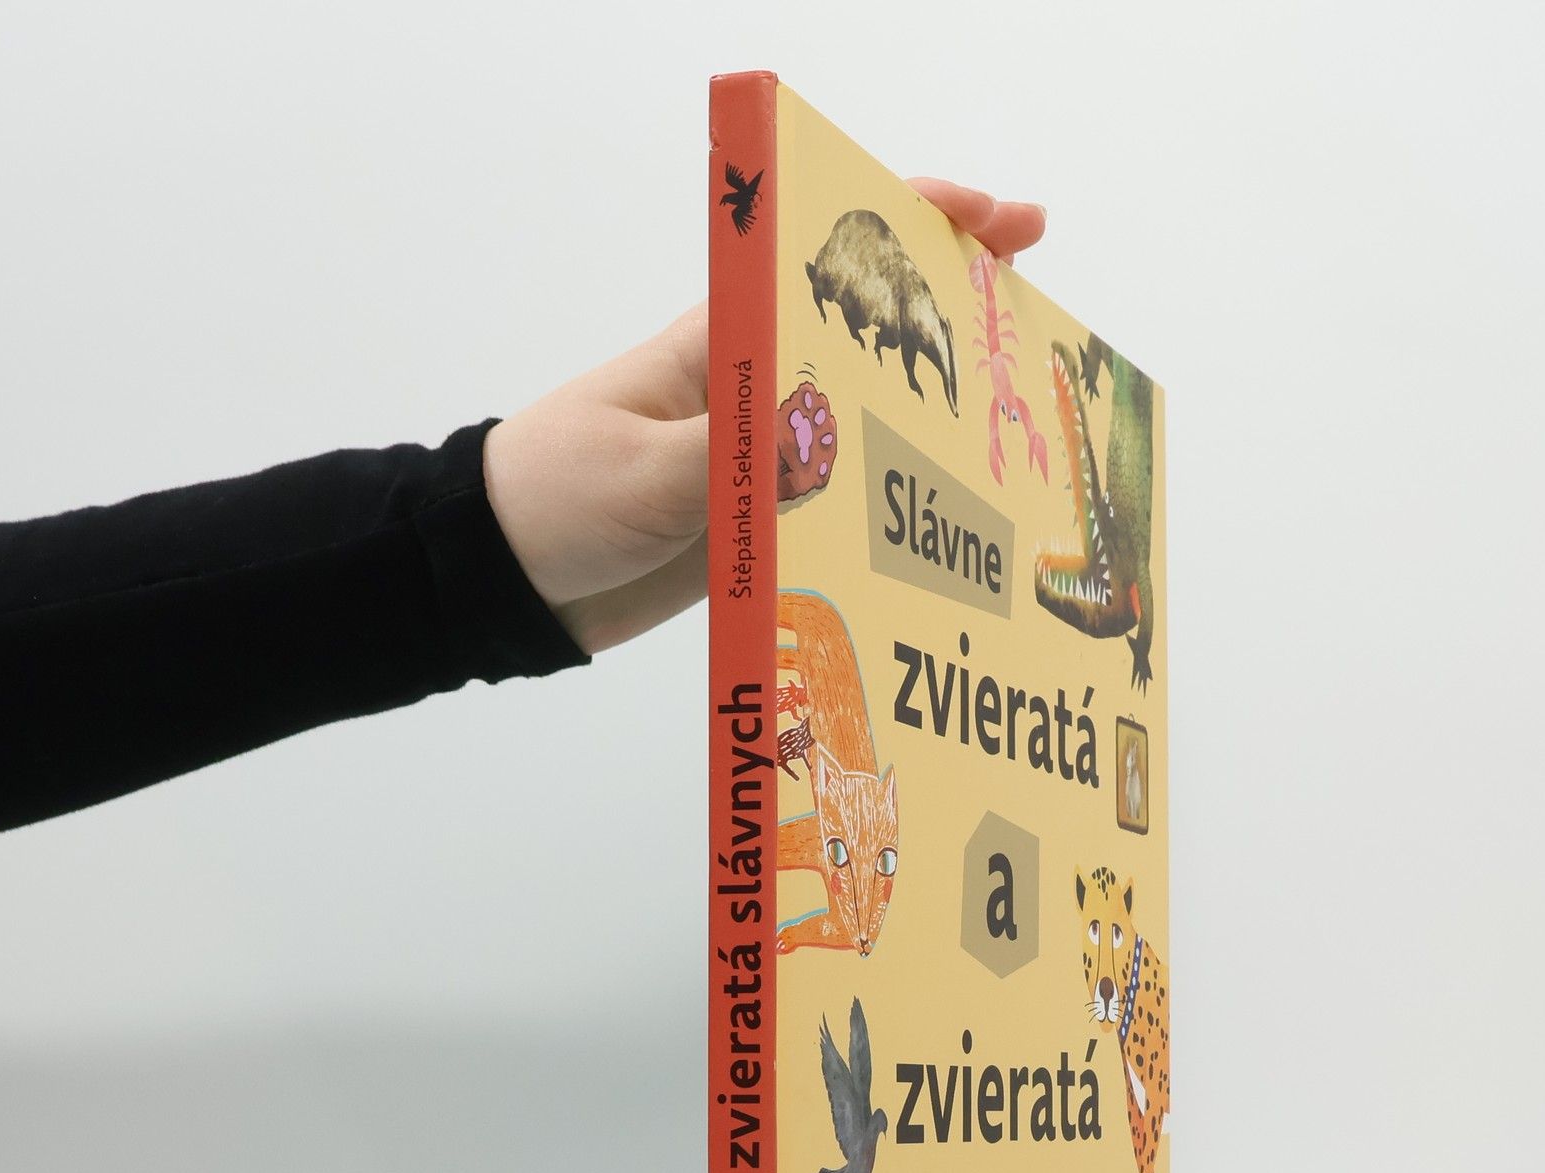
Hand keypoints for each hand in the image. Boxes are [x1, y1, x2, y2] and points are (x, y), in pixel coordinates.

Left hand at [483, 181, 1046, 655]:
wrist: (503, 579)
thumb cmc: (551, 498)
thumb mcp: (641, 472)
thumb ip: (731, 454)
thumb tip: (826, 433)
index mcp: (721, 341)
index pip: (827, 251)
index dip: (920, 223)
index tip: (999, 221)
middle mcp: (757, 389)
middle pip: (874, 333)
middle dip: (958, 315)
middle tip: (1041, 322)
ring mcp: (766, 459)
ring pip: (873, 423)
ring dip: (942, 421)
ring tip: (1024, 431)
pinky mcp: (766, 524)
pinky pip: (847, 506)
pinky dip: (901, 507)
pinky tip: (955, 528)